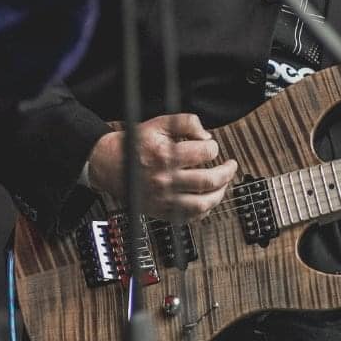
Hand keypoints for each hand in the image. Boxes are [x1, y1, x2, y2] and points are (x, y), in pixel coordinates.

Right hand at [85, 115, 238, 219]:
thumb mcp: (158, 124)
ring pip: (202, 204)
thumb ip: (185, 122)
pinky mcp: (160, 211)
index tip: (212, 146)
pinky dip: (203, 211)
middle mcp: (166, 179)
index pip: (205, 152)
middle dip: (226, 172)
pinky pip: (189, 218)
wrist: (109, 164)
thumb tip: (206, 135)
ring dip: (219, 194)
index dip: (214, 147)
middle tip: (231, 166)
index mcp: (166, 156)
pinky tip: (206, 200)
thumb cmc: (134, 144)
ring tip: (223, 185)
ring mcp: (164, 199)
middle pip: (209, 181)